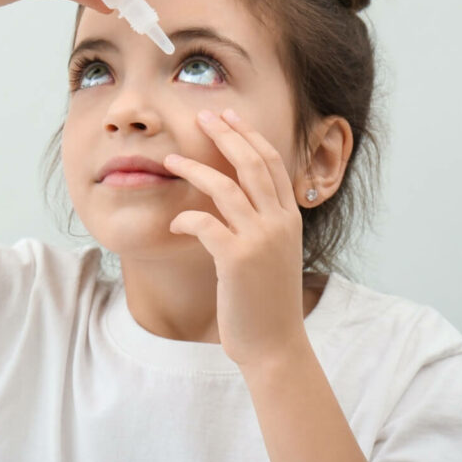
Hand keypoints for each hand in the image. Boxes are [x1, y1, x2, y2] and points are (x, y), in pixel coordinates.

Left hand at [163, 108, 308, 368]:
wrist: (275, 346)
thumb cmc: (266, 301)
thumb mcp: (273, 253)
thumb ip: (263, 223)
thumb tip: (237, 197)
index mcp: (290, 218)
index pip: (272, 162)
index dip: (249, 135)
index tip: (228, 115)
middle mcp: (280, 223)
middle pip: (252, 163)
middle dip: (226, 134)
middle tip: (202, 116)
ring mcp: (260, 240)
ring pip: (226, 187)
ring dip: (195, 169)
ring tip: (171, 160)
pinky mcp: (237, 259)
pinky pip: (205, 223)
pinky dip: (186, 216)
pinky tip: (175, 220)